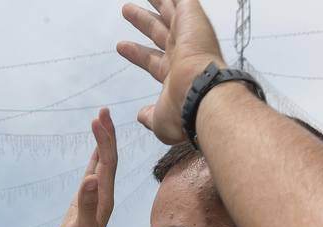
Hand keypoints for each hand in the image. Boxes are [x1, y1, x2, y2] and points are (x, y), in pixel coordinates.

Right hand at [52, 109, 116, 226]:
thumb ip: (87, 205)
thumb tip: (91, 180)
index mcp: (105, 197)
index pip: (108, 162)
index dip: (105, 140)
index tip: (99, 119)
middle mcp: (104, 194)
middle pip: (108, 158)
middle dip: (106, 134)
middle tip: (103, 110)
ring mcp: (96, 196)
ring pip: (102, 163)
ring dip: (102, 142)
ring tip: (100, 120)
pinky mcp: (87, 200)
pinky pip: (93, 173)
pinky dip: (94, 157)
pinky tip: (95, 149)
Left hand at [118, 0, 225, 143]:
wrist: (201, 95)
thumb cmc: (183, 112)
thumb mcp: (159, 120)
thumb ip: (150, 116)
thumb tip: (141, 116)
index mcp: (175, 75)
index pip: (151, 59)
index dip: (136, 53)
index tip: (121, 46)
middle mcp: (183, 54)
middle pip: (158, 32)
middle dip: (142, 22)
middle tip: (127, 11)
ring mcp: (189, 35)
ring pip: (170, 11)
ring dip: (157, 1)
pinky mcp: (193, 18)